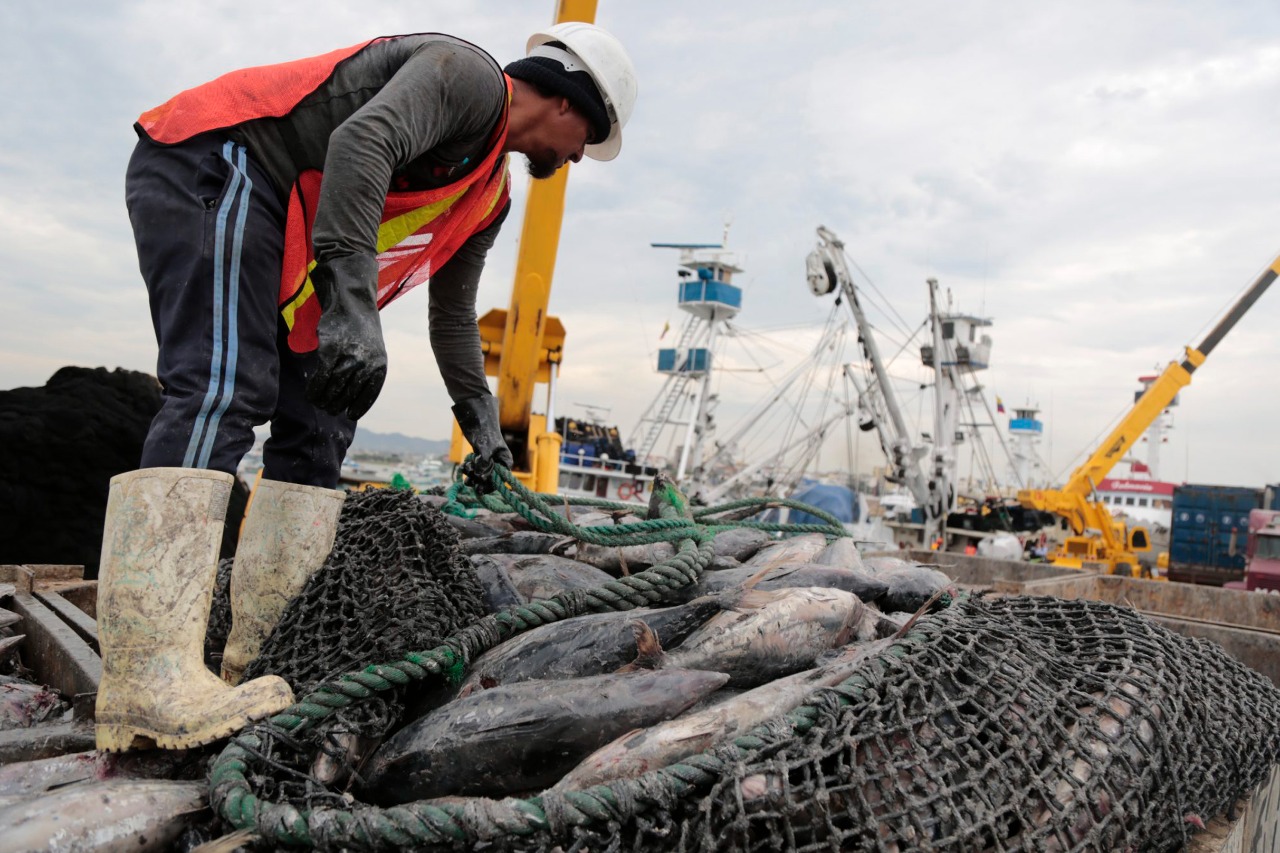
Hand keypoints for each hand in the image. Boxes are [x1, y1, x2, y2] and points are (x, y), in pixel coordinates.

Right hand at [305, 254, 386, 419]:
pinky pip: (321, 377)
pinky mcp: (331, 350)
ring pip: (333, 389)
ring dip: (323, 399)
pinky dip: (314, 388)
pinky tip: (311, 393)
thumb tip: (349, 398)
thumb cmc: (360, 329)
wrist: (352, 300)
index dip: (358, 408)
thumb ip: (365, 372)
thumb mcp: (372, 351)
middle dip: (336, 405)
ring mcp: (349, 357)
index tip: (349, 414)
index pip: (369, 396)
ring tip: (318, 402)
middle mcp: (367, 364)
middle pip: (348, 395)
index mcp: (380, 366)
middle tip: (328, 408)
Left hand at [452, 395, 512, 490]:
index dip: (490, 485)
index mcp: (505, 460)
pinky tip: (464, 467)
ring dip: (472, 475)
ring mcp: (489, 458)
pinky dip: (469, 469)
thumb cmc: (485, 431)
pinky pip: (475, 467)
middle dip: (479, 481)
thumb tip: (481, 477)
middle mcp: (498, 461)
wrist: (476, 416)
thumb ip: (484, 464)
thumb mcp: (485, 448)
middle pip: (490, 478)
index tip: (480, 489)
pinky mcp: (480, 455)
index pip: (500, 479)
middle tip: (469, 482)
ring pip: (481, 473)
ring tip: (465, 472)